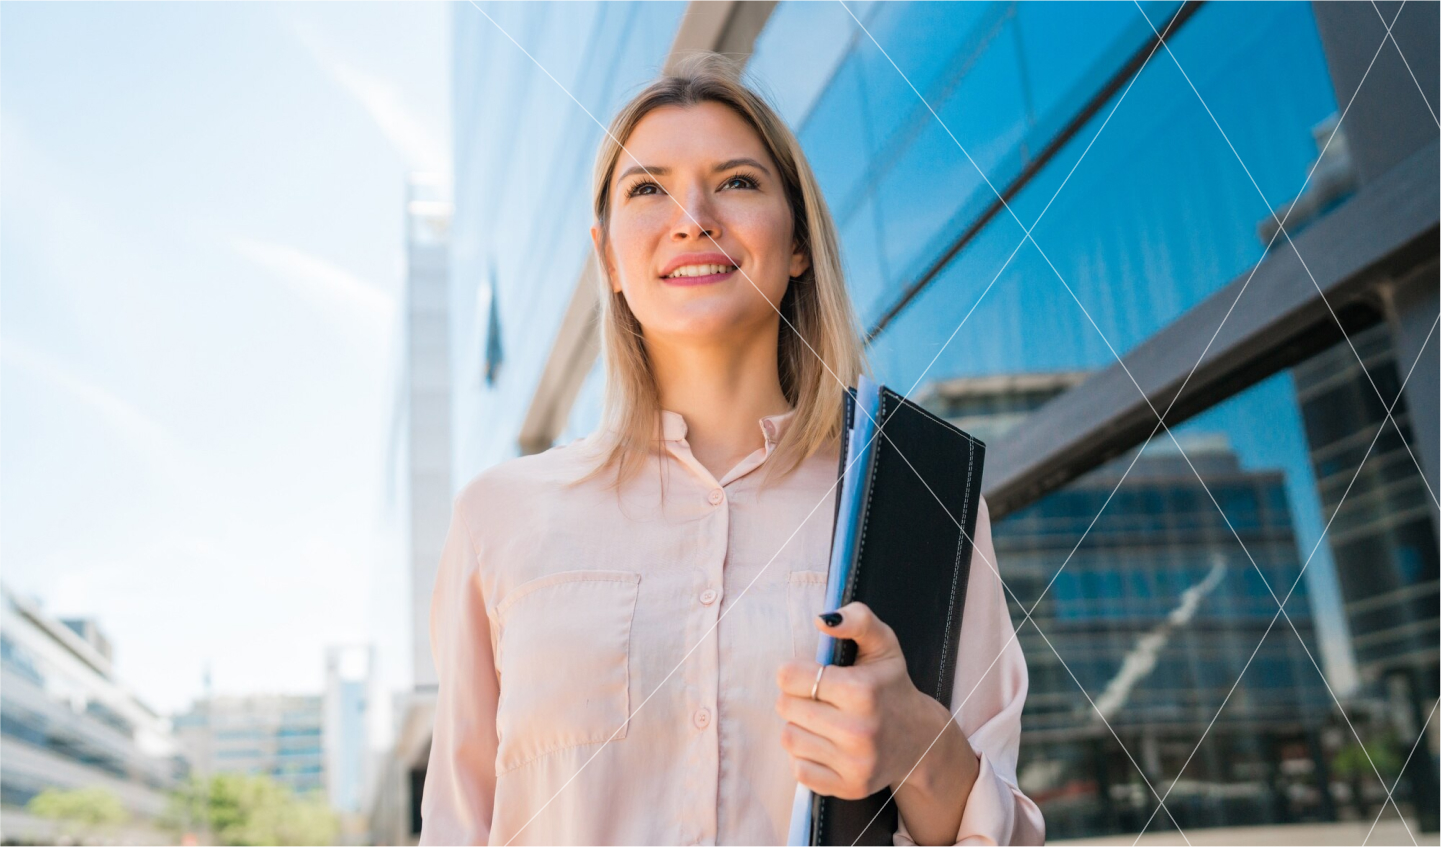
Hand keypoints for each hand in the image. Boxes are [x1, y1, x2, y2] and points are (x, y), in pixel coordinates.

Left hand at [773, 601, 971, 800]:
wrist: (921, 740)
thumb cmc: (891, 686)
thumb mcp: (882, 644)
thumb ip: (857, 619)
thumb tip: (822, 620)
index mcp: (862, 691)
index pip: (789, 677)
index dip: (795, 672)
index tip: (812, 674)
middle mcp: (859, 730)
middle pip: (785, 707)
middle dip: (797, 698)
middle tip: (819, 698)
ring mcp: (855, 763)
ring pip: (789, 738)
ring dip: (800, 727)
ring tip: (824, 721)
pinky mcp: (850, 787)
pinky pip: (800, 769)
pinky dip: (807, 756)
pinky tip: (828, 745)